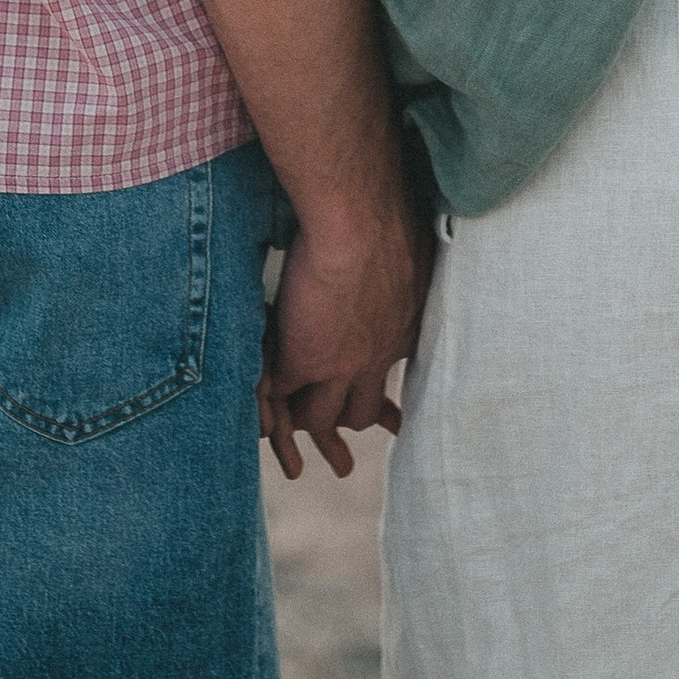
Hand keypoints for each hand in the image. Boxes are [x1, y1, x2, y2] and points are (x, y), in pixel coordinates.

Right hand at [258, 181, 431, 479]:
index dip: (384, 395)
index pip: (390, 367)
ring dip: (310, 438)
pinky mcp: (303, 358)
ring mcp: (338, 362)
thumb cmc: (385, 208)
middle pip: (360, 405)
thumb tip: (418, 238)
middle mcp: (375, 354)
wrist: (362, 214)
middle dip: (352, 428)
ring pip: (321, 416)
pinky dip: (271, 419)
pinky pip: (281, 401)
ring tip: (303, 469)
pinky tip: (259, 434)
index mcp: (402, 324)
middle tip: (347, 462)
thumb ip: (407, 254)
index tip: (392, 416)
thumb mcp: (410, 241)